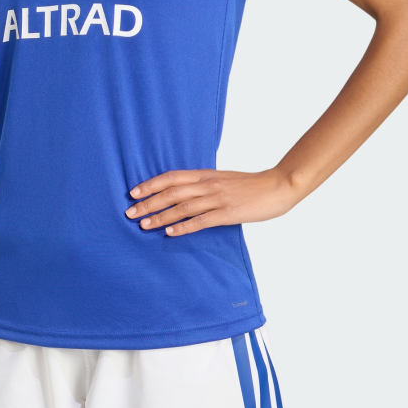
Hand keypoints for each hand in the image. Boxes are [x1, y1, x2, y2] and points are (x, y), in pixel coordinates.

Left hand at [124, 168, 298, 236]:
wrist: (278, 186)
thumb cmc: (250, 185)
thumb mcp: (223, 179)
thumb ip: (204, 184)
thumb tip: (184, 193)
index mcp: (206, 175)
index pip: (172, 177)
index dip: (151, 184)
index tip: (133, 192)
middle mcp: (208, 185)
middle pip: (171, 192)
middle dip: (149, 203)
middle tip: (129, 212)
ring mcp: (218, 199)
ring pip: (182, 207)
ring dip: (160, 216)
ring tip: (143, 224)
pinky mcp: (228, 213)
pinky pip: (201, 221)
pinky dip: (183, 226)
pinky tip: (170, 232)